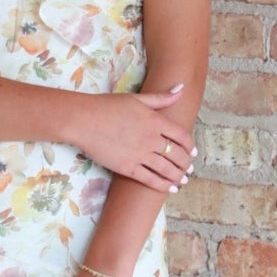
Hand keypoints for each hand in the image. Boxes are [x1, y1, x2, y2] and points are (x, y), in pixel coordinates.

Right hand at [70, 83, 196, 191]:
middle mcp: (151, 139)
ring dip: (178, 176)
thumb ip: (161, 97)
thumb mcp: (137, 98)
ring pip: (167, 169)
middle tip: (189, 168)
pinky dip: (163, 185)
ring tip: (183, 180)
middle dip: (186, 164)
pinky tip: (171, 188)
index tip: (193, 152)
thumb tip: (181, 88)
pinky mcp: (127, 168)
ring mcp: (140, 155)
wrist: (83, 120)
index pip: (182, 136)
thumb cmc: (107, 106)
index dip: (190, 146)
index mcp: (155, 120)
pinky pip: (150, 180)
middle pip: (177, 155)